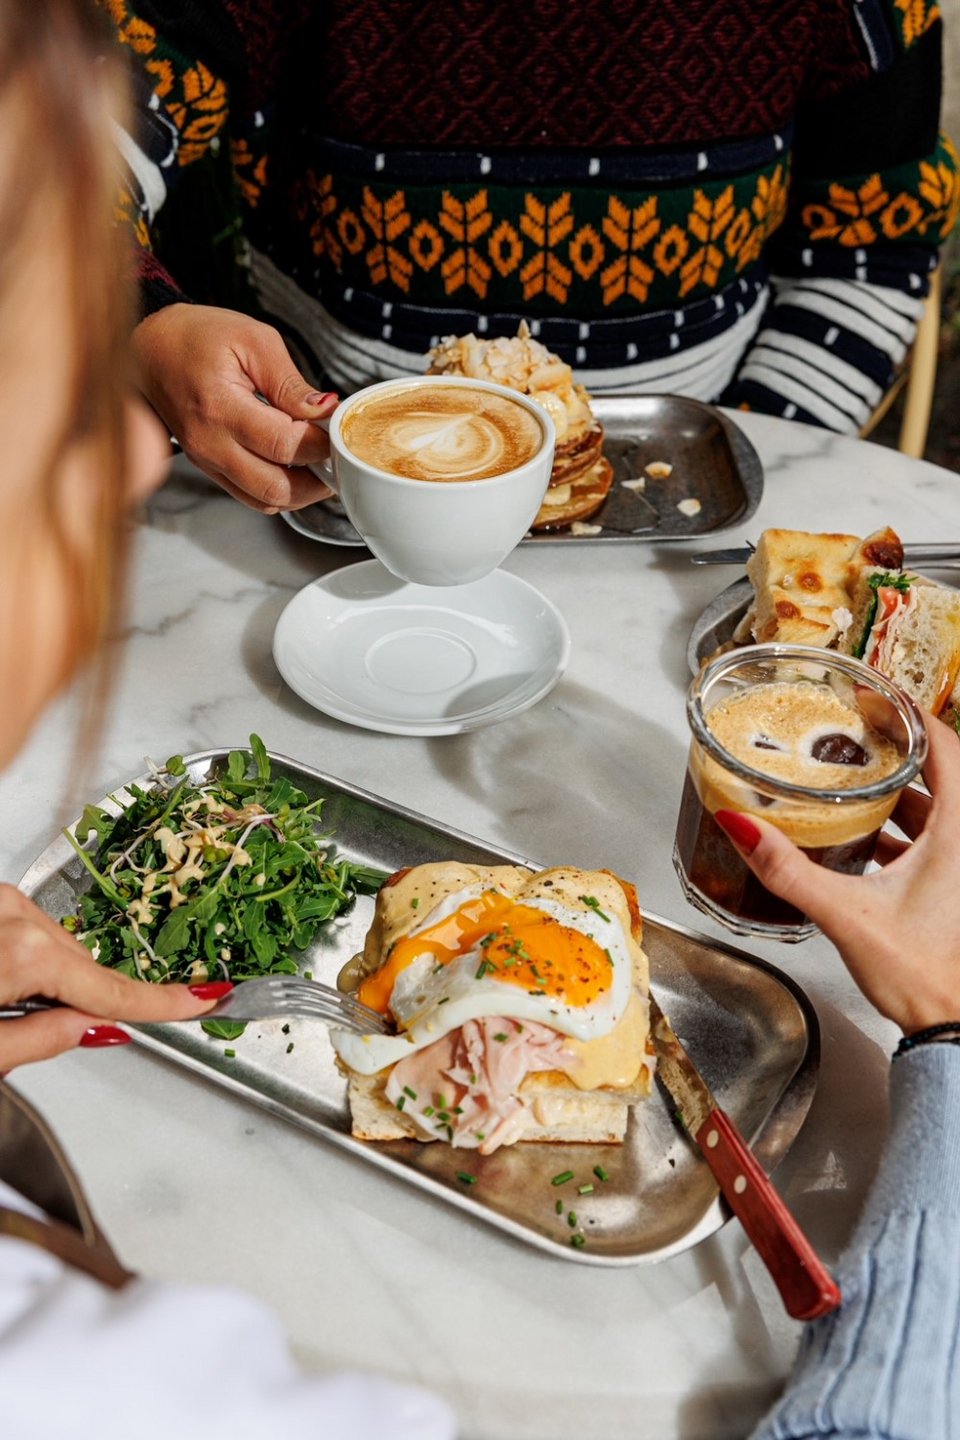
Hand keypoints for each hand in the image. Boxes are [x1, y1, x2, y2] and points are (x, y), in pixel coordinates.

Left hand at [0, 885, 221, 1068]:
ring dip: (47, 983)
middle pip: (83, 972)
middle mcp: (18, 914)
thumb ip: (43, 1040)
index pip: (112, 991)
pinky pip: (34, 935)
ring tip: (2, 1006)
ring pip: (60, 952)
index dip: (162, 1003)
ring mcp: (6, 901)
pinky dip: (27, 963)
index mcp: (25, 953)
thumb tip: (99, 1027)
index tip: (205, 999)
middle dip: (70, 1005)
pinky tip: (0, 982)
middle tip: (21, 1034)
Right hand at [132, 304, 337, 512]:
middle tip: (335, 456)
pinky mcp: (209, 469)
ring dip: (302, 492)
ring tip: (320, 464)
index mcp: (220, 407)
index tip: (335, 429)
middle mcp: (210, 444)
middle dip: (318, 479)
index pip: (284, 445)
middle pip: (277, 487)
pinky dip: (280, 491)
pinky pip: (251, 497)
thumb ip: (290, 381)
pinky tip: (296, 469)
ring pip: (266, 501)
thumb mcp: (253, 341)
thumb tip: (324, 410)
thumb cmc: (195, 337)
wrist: (148, 350)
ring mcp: (207, 462)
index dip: (320, 443)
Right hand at [716, 716, 959, 1033]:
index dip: (910, 713)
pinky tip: (862, 839)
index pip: (947, 746)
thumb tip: (743, 828)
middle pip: (940, 773)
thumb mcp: (843, 911)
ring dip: (897, 791)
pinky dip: (900, 827)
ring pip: (934, 808)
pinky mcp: (949, 890)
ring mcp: (959, 868)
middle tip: (853, 732)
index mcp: (957, 834)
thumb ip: (788, 869)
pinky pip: (929, 839)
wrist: (948, 1025)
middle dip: (894, 750)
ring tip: (850, 781)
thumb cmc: (919, 971)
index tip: (875, 695)